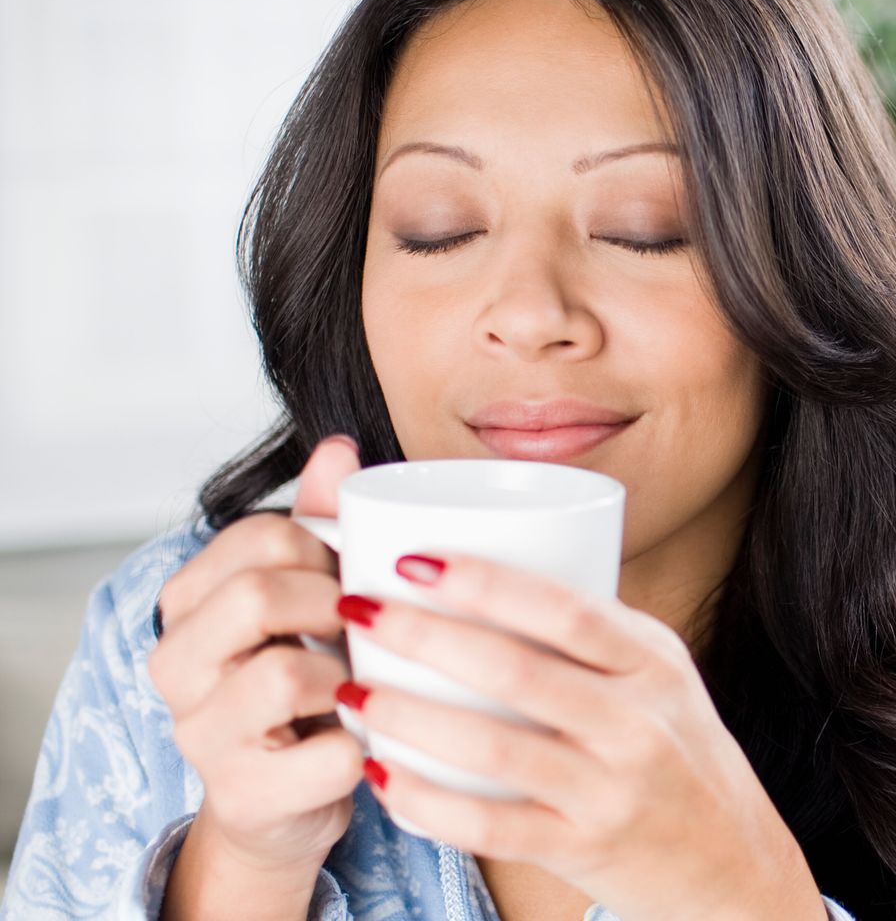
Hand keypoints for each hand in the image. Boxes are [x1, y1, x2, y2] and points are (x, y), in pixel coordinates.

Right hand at [148, 434, 363, 871]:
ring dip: (348, 676)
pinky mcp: (245, 795)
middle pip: (258, 595)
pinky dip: (367, 745)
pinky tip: (370, 742)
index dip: (326, 546)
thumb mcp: (308, 596)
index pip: (259, 536)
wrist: (287, 800)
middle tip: (359, 625)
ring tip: (358, 685)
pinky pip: (330, 754)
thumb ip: (318, 521)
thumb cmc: (305, 685)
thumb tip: (338, 445)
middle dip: (331, 603)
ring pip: (287, 675)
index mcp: (188, 604)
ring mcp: (201, 735)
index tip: (350, 573)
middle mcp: (175, 665)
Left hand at [334, 551, 827, 920]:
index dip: (486, 581)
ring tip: (353, 690)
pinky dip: (425, 801)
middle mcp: (637, 723)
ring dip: (408, 716)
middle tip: (358, 609)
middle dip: (424, 635)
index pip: (567, 608)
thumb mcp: (660, 679)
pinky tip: (381, 775)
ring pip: (492, 746)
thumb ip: (593, 635)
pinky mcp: (583, 848)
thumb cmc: (678, 754)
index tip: (414, 557)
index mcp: (653, 664)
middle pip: (516, 670)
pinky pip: (488, 825)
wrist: (730, 863)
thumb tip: (488, 570)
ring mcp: (610, 790)